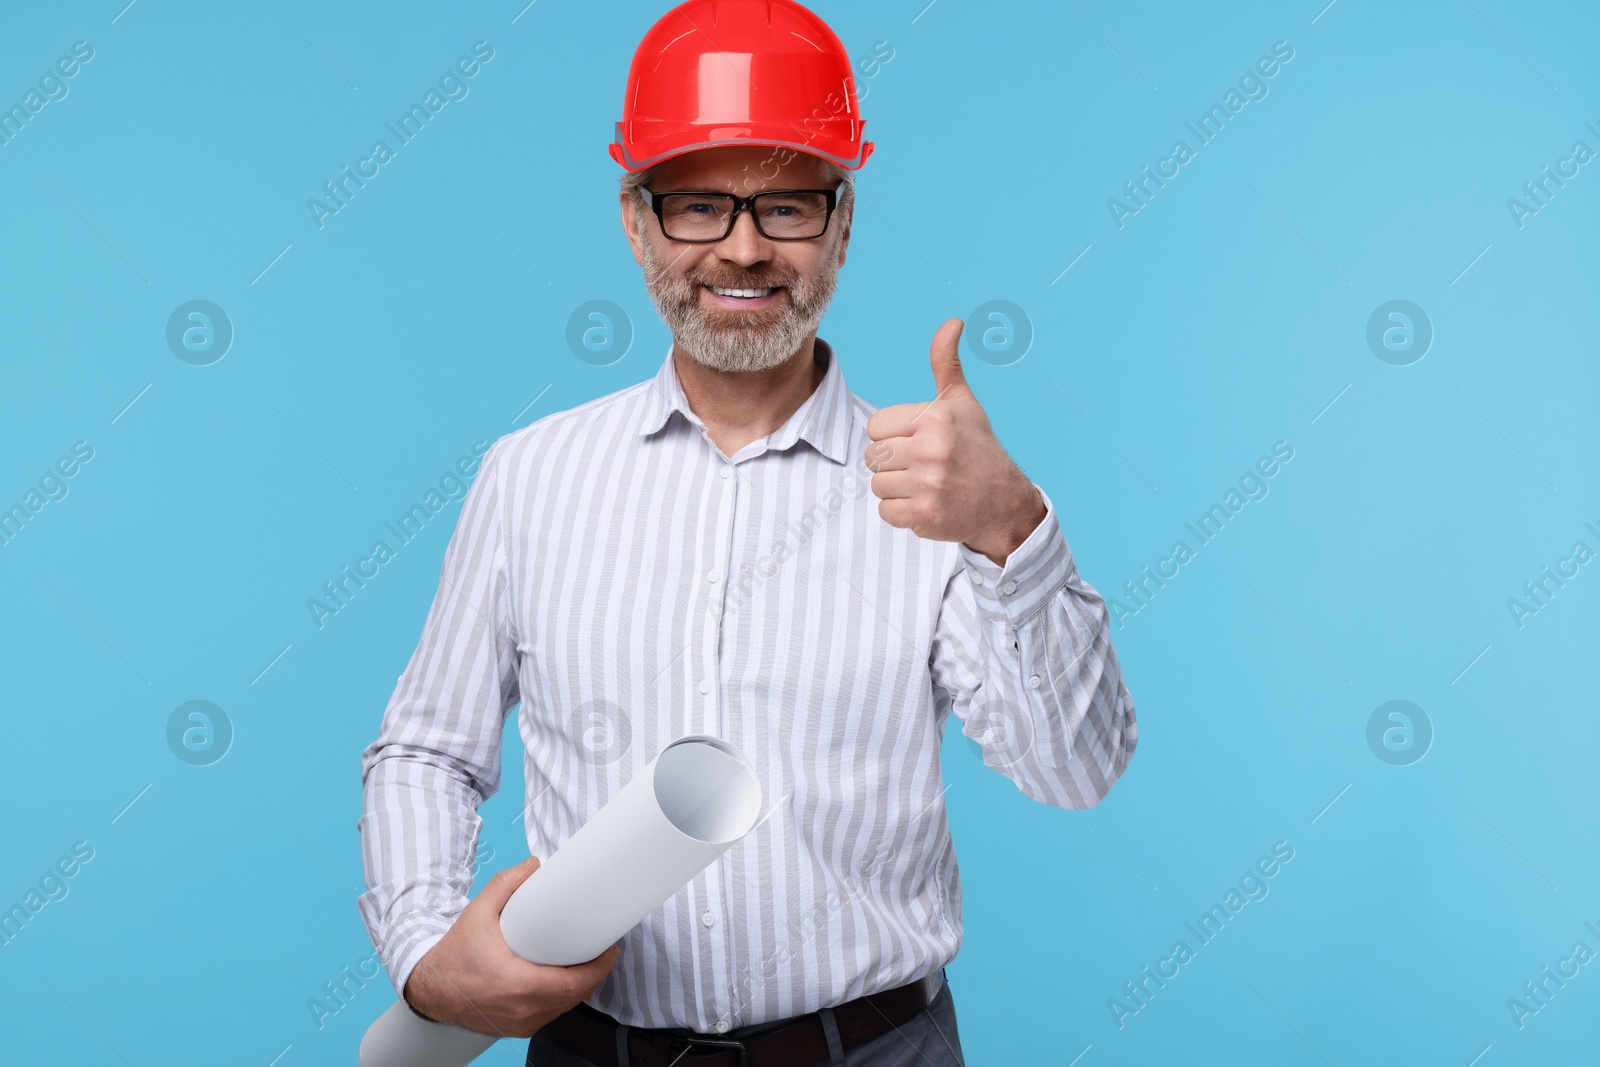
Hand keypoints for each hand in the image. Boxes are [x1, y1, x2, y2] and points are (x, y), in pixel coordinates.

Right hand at [403, 856, 622, 1036]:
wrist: (429, 989)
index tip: (610, 950)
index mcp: (517, 984)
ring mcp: (520, 1023)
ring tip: (589, 963)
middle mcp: (522, 1010)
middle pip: (574, 996)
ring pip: (564, 1008)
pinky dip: (562, 999)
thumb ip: (505, 885)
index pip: (572, 983)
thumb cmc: (453, 955)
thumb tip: (533, 865)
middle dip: (594, 974)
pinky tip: (567, 981)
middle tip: (603, 951)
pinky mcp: (517, 1028)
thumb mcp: (477, 914)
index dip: (598, 968)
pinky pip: (550, 1014)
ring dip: (580, 988)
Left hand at [865, 318, 1045, 564]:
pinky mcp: (925, 516)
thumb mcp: (963, 403)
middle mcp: (933, 450)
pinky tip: (926, 503)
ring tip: (925, 484)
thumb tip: (953, 321)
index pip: (875, 426)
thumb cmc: (978, 448)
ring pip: (877, 484)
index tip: (917, 441)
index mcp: (936, 418)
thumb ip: (946, 363)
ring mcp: (929, 485)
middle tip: (923, 466)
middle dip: (893, 462)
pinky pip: (885, 512)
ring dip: (896, 488)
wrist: (1004, 503)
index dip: (892, 435)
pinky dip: (901, 512)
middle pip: (873, 456)